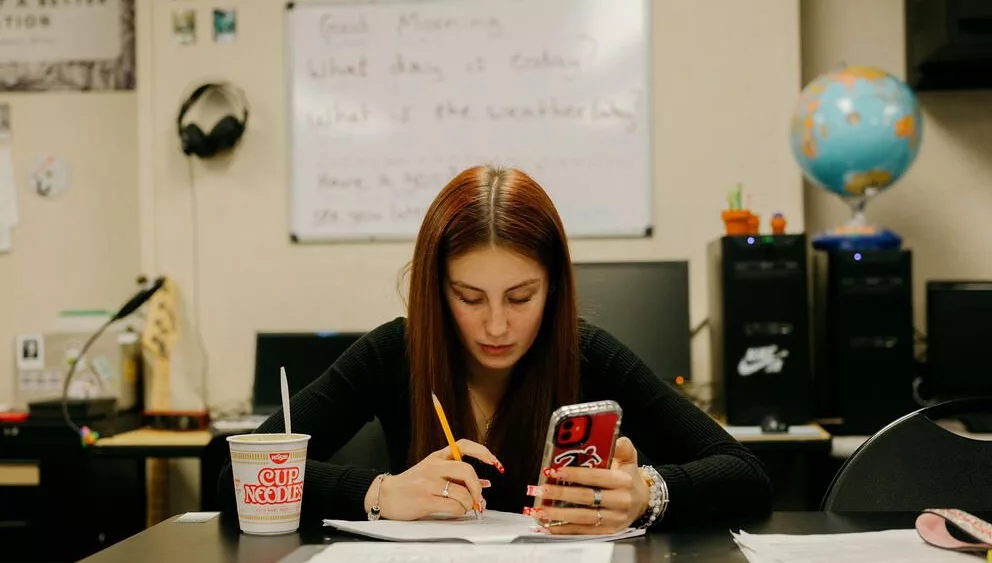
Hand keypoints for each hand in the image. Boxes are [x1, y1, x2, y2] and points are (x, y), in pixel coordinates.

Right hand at [364, 439, 499, 520]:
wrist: (386, 496)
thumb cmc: (412, 485)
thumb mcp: (433, 474)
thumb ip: (457, 477)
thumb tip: (485, 484)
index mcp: (437, 457)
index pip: (462, 445)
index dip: (482, 451)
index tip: (494, 462)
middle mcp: (434, 466)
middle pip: (467, 470)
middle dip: (477, 487)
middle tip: (478, 497)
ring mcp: (429, 483)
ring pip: (462, 492)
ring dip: (468, 504)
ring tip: (464, 507)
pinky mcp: (425, 499)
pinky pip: (454, 506)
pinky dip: (460, 511)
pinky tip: (455, 510)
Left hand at [525, 437, 648, 534]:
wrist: (643, 503)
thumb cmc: (629, 478)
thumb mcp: (629, 459)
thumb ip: (622, 447)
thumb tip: (611, 437)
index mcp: (623, 481)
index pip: (596, 477)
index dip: (575, 475)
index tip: (555, 472)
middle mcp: (620, 501)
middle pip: (586, 498)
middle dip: (560, 494)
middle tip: (541, 490)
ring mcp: (613, 519)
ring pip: (582, 518)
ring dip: (558, 515)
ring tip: (539, 510)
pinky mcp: (607, 532)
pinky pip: (583, 532)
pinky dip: (564, 529)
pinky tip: (548, 526)